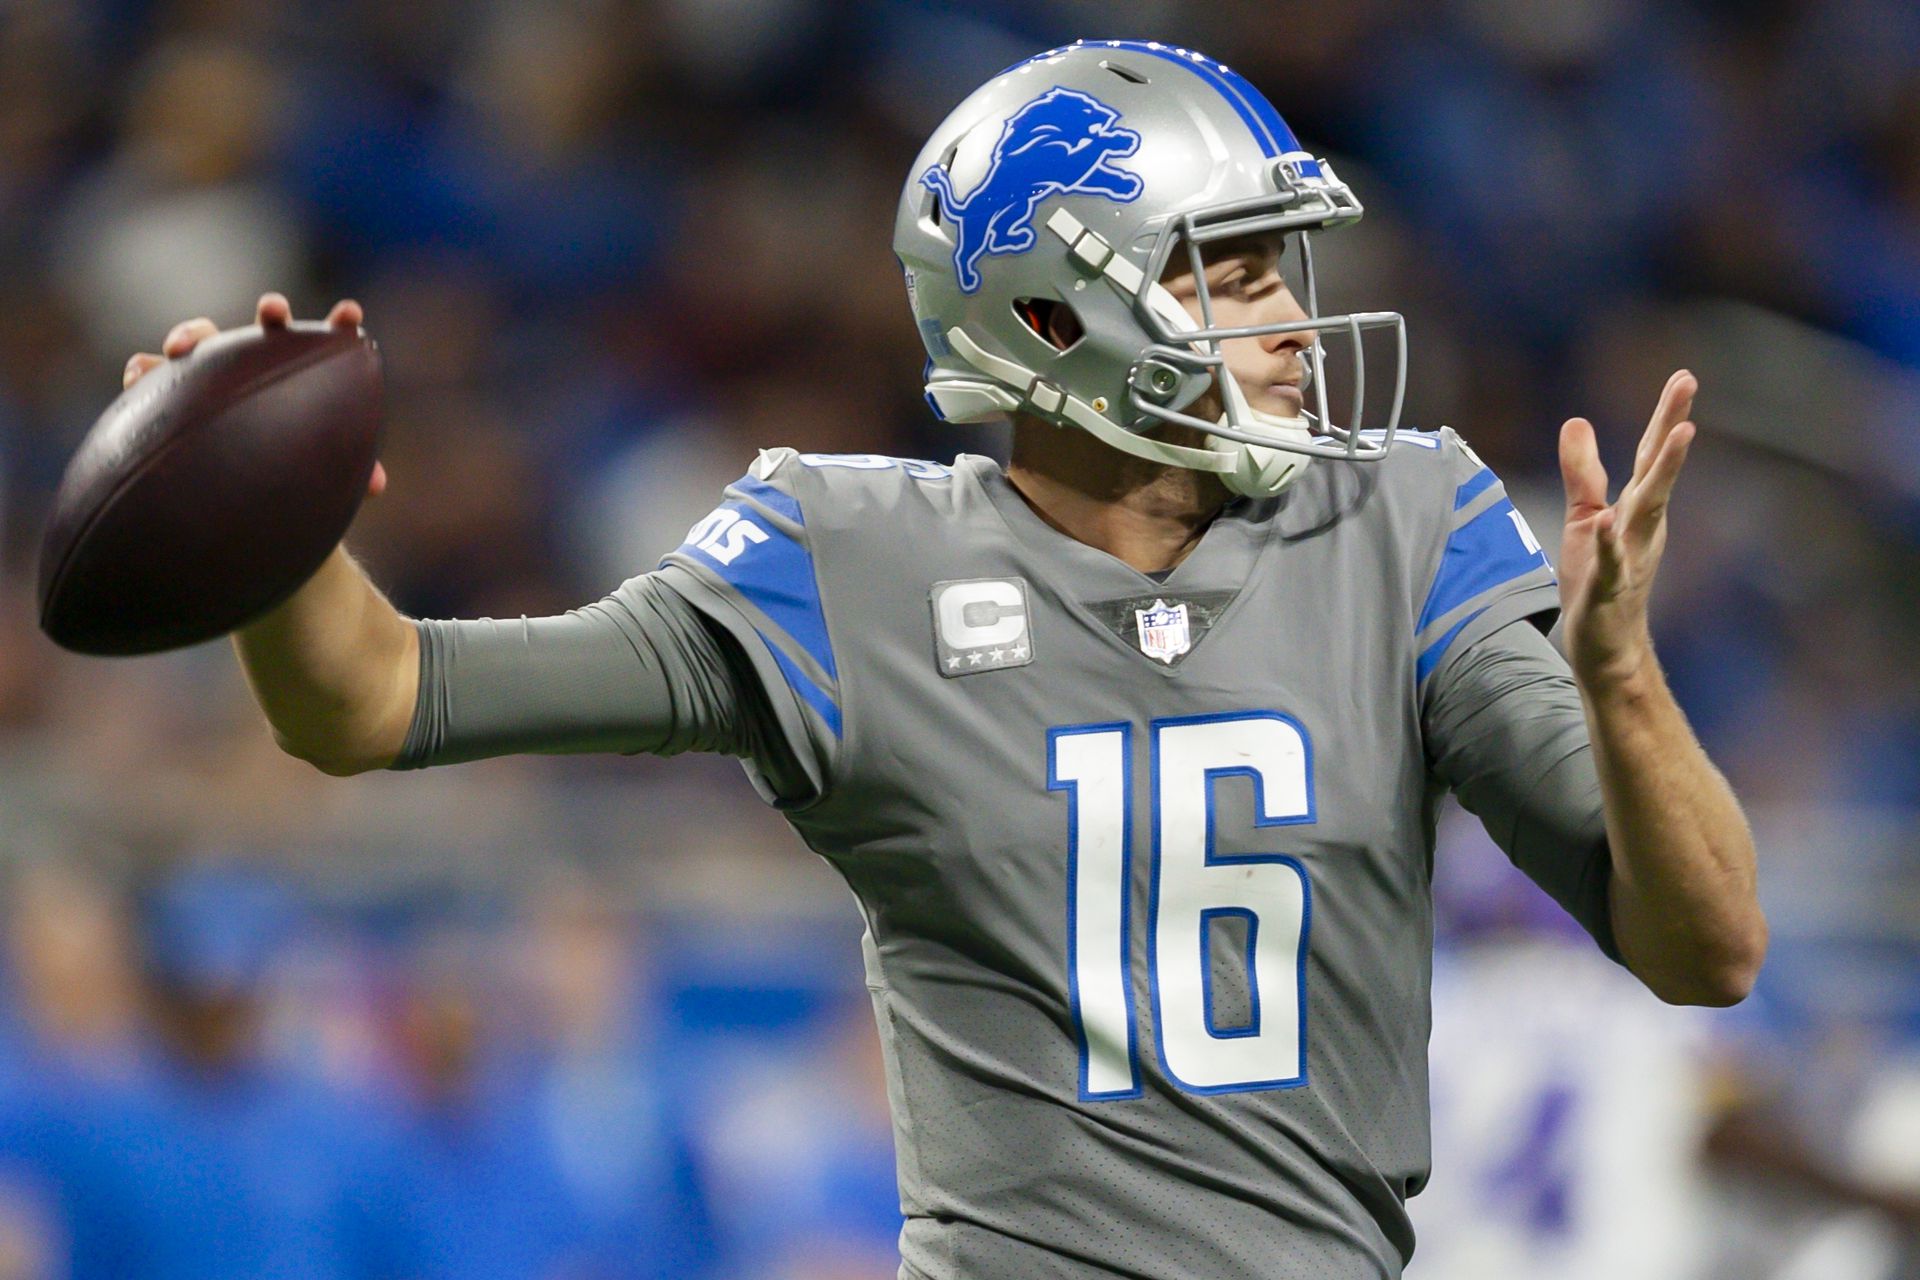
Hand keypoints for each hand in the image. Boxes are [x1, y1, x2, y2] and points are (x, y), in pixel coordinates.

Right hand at [122, 292, 386, 497]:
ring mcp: (212, 374)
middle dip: (270, 313)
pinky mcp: (171, 393)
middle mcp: (256, 365)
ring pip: (202, 340)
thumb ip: (348, 472)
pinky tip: (139, 378)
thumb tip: (377, 485)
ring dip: (191, 334)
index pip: (326, 345)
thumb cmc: (287, 474)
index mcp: (299, 377)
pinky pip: (152, 375)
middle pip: (266, 328)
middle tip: (274, 310)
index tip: (352, 314)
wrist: (236, 495)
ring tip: (183, 347)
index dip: (339, 326)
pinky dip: (143, 370)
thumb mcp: (318, 475)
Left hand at [1557, 369, 1696, 688]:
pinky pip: (1611, 563)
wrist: (1605, 643)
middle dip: (1671, 427)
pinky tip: (1608, 522)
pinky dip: (1610, 543)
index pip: (1652, 455)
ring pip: (1646, 509)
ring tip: (1677, 436)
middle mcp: (1641, 525)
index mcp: (1637, 507)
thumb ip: (1583, 472)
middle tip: (1687, 385)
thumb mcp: (1584, 516)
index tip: (1684, 376)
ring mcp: (1628, 555)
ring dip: (1663, 474)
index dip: (1666, 416)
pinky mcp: (1607, 587)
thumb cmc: (1596, 577)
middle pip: (1657, 470)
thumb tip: (1577, 422)